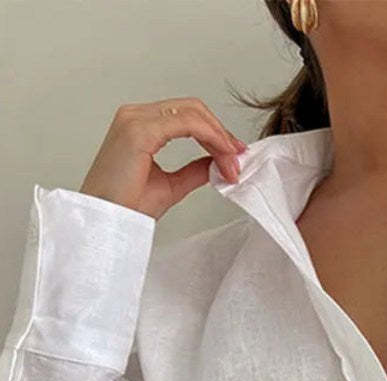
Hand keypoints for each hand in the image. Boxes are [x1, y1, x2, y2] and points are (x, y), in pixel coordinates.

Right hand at [79, 97, 248, 220]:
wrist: (106, 223)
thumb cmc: (126, 208)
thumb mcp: (171, 185)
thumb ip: (194, 170)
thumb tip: (216, 162)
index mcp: (139, 125)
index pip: (186, 116)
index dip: (215, 132)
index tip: (234, 155)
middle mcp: (135, 116)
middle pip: (192, 109)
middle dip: (221, 133)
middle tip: (238, 158)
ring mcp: (135, 120)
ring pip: (192, 113)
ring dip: (219, 137)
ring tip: (232, 163)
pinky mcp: (139, 131)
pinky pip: (187, 123)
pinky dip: (210, 137)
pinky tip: (222, 155)